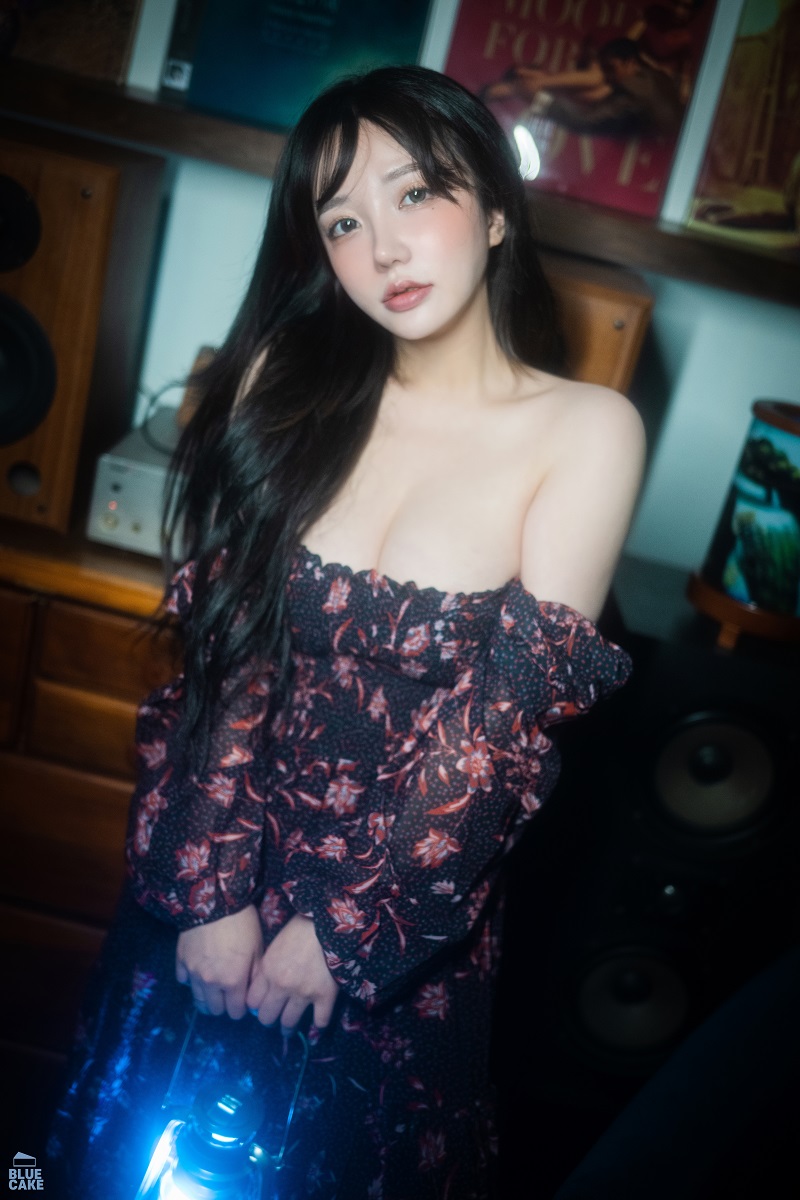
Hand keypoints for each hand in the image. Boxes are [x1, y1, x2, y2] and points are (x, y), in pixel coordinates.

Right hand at [176, 904, 263, 1019]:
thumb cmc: (242, 924)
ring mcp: (193, 973)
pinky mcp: (180, 962)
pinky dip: (191, 980)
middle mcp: (211, 983)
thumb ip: (256, 976)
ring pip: (198, 1001)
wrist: (215, 901)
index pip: (235, 1012)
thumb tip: (254, 997)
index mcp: (233, 981)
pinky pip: (184, 981)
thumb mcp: (258, 949)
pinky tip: (199, 971)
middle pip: (215, 1011)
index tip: (243, 1000)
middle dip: (224, 1006)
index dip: (241, 1008)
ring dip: (207, 999)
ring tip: (214, 989)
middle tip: (229, 994)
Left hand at [246, 914, 339, 1034]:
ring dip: (287, 1027)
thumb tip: (260, 991)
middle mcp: (282, 986)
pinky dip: (318, 1024)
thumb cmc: (299, 929)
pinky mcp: (325, 996)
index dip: (256, 1006)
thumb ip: (265, 969)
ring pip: (289, 1023)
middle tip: (274, 1018)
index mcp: (267, 971)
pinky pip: (320, 1021)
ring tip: (289, 1028)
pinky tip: (317, 1023)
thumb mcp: (274, 947)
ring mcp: (304, 993)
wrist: (328, 922)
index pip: (252, 1003)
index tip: (261, 1005)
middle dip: (269, 1020)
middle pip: (267, 1017)